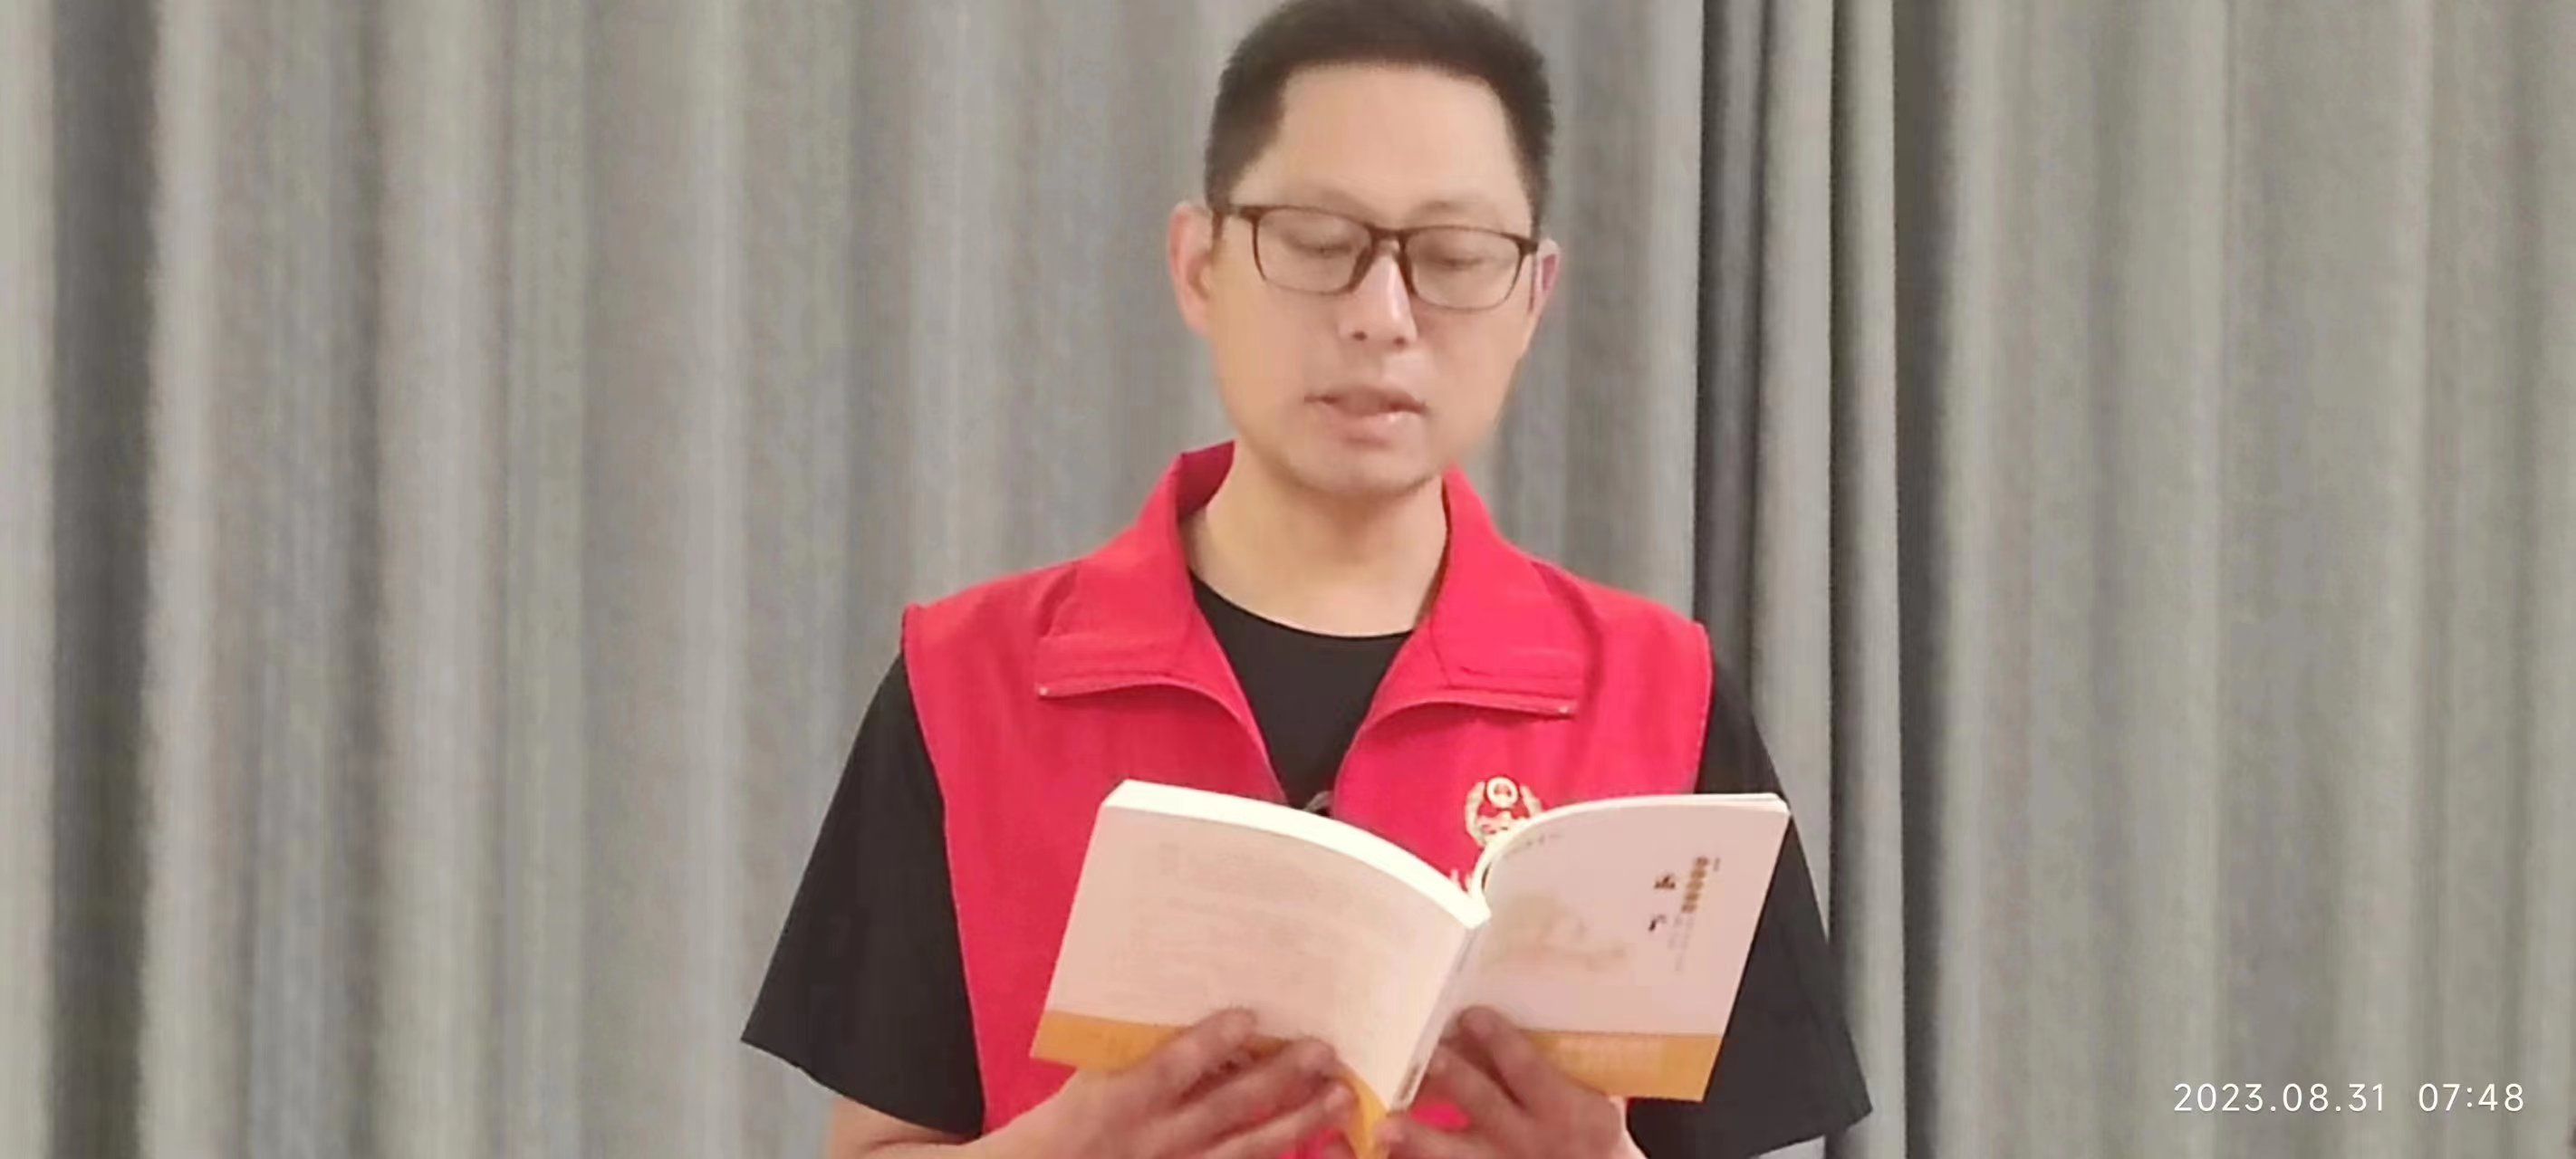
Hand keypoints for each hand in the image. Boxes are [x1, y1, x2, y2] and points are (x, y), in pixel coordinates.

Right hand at [987, 1008, 1353, 1158]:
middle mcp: (1158, 1137)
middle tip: (1323, 1051)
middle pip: (1227, 1108)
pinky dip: (1282, 1153)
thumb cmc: (1076, 1113)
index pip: (1172, 1068)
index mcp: (1124, 1097)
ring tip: (1341, 1096)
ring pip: (1250, 1146)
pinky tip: (1319, 1136)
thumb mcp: (1095, 1072)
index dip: (1211, 1044)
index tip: (1249, 1016)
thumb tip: (1194, 987)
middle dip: (1279, 1079)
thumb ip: (1142, 1042)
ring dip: (1299, 1121)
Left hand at [1377, 1008, 1635, 1158]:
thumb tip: (1479, 1012)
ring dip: (1422, 1137)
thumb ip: (1544, 1063)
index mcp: (1570, 1108)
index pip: (1530, 1069)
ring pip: (1460, 1153)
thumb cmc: (1582, 1125)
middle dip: (1455, 1079)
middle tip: (1427, 1056)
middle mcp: (1536, 1138)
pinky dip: (1411, 1158)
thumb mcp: (1581, 1096)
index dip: (1501, 1041)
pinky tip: (1378, 1150)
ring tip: (1387, 1125)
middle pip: (1487, 1105)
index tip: (1472, 1014)